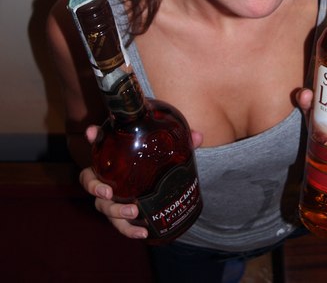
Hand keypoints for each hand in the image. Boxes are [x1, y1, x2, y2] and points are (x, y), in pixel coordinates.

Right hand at [79, 125, 203, 239]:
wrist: (159, 182)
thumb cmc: (157, 160)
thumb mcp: (169, 148)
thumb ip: (181, 141)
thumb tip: (199, 136)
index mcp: (115, 154)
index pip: (97, 141)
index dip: (92, 136)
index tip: (90, 132)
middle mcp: (107, 175)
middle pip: (89, 180)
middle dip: (95, 186)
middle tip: (109, 192)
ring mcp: (111, 197)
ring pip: (102, 206)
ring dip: (115, 211)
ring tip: (133, 212)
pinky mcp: (121, 214)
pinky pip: (120, 224)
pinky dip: (129, 230)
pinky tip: (143, 232)